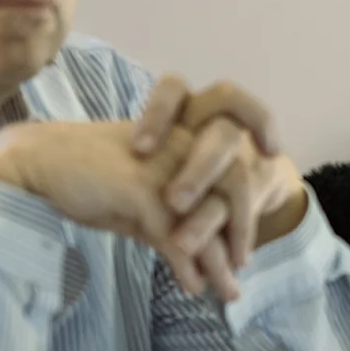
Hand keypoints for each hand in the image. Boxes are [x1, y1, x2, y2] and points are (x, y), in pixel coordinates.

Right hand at [0, 119, 241, 299]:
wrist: (36, 163)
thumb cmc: (87, 178)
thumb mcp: (140, 198)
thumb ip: (171, 222)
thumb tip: (200, 267)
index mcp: (186, 135)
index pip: (235, 168)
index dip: (247, 208)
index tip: (243, 246)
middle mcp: (181, 143)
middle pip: (237, 185)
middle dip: (243, 231)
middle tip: (241, 268)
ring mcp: (162, 164)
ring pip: (209, 215)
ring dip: (221, 260)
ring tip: (227, 292)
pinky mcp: (140, 187)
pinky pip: (176, 233)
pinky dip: (187, 266)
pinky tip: (192, 287)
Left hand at [130, 75, 307, 269]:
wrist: (241, 169)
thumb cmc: (162, 164)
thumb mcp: (146, 160)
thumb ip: (133, 173)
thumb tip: (88, 197)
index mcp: (185, 107)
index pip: (175, 90)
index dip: (158, 116)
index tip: (139, 150)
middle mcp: (219, 123)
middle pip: (221, 135)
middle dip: (199, 172)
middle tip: (175, 204)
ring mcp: (245, 151)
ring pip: (238, 177)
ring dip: (213, 216)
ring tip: (187, 249)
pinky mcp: (261, 178)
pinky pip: (252, 205)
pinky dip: (240, 233)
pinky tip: (233, 259)